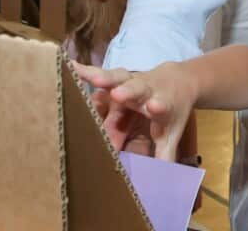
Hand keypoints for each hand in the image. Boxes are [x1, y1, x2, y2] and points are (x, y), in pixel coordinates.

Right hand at [76, 62, 195, 159]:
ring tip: (92, 79)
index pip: (161, 106)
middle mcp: (147, 90)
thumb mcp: (171, 132)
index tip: (155, 107)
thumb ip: (165, 153)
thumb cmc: (170, 109)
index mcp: (162, 103)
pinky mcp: (119, 78)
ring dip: (106, 79)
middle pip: (138, 89)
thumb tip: (162, 181)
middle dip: (128, 91)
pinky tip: (71, 66)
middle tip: (119, 95)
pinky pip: (102, 75)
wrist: (177, 80)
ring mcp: (132, 81)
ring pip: (119, 79)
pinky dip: (86, 71)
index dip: (158, 107)